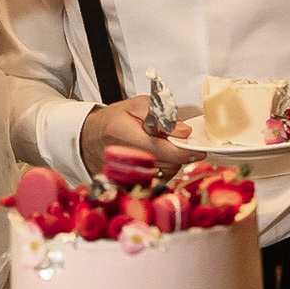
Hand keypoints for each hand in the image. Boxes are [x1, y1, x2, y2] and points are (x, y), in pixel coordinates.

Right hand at [81, 96, 196, 179]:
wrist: (90, 138)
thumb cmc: (113, 120)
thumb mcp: (136, 105)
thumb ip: (162, 115)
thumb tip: (184, 132)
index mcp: (125, 135)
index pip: (164, 149)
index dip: (185, 150)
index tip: (199, 149)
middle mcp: (126, 158)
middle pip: (168, 163)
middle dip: (180, 152)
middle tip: (177, 140)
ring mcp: (128, 173)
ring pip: (167, 172)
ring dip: (173, 160)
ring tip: (163, 147)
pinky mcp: (132, 183)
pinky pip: (159, 179)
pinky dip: (165, 168)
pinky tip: (159, 158)